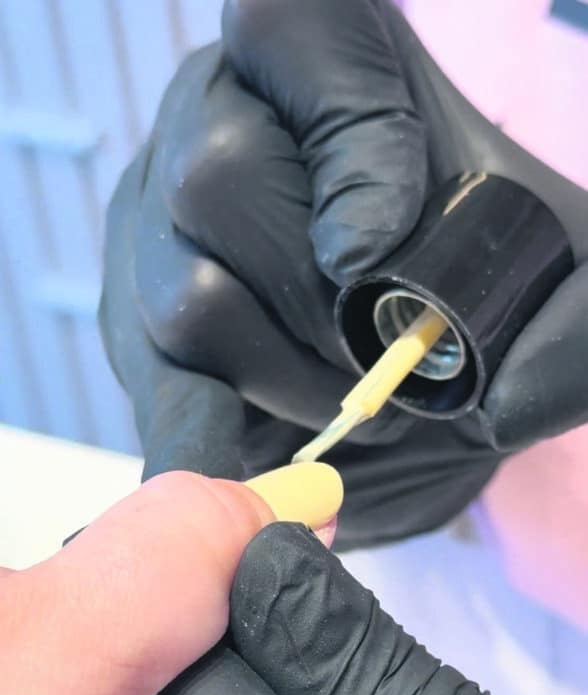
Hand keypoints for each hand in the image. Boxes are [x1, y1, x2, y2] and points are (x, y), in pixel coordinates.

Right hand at [100, 0, 587, 547]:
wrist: (400, 362)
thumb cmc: (473, 297)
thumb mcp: (550, 284)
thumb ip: (573, 326)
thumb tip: (509, 393)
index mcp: (320, 62)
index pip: (295, 30)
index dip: (344, 133)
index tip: (385, 247)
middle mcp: (214, 118)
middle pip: (217, 178)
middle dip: (320, 302)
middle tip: (380, 358)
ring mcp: (156, 219)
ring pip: (184, 294)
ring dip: (284, 375)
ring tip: (340, 400)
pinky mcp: (132, 317)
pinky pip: (156, 384)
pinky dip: (206, 438)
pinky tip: (249, 469)